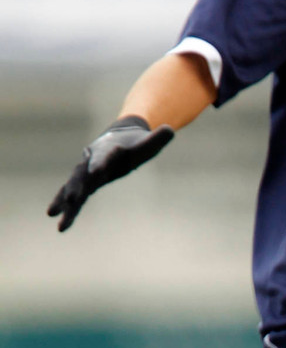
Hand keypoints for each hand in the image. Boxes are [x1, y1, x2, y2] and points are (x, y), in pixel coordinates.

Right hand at [47, 115, 174, 230]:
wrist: (121, 136)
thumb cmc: (137, 142)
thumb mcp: (149, 141)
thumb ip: (158, 137)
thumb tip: (170, 131)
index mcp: (109, 149)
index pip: (104, 156)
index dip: (101, 162)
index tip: (96, 171)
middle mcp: (93, 159)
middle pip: (83, 174)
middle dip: (77, 187)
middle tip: (72, 199)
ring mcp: (87, 170)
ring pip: (73, 186)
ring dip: (64, 200)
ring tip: (53, 215)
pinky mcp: (86, 180)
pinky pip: (73, 192)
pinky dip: (64, 203)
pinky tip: (55, 216)